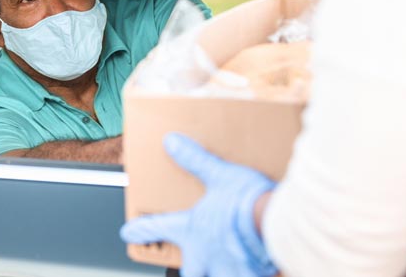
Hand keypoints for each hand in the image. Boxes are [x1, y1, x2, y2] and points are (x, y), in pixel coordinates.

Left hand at [120, 133, 277, 276]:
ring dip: (217, 274)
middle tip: (191, 266)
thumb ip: (195, 161)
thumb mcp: (219, 174)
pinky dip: (249, 273)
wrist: (276, 222)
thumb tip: (172, 143)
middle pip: (189, 273)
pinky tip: (257, 269)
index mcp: (194, 229)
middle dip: (189, 270)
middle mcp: (206, 255)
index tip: (129, 231)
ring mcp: (227, 270)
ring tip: (226, 269)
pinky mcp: (250, 275)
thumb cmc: (246, 202)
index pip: (160, 227)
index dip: (143, 229)